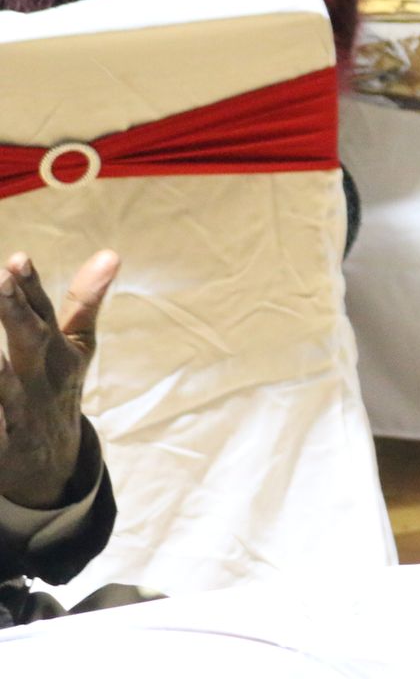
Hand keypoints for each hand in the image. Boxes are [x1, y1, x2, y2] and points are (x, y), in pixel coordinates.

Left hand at [0, 251, 117, 508]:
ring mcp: (23, 410)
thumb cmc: (56, 387)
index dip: (31, 285)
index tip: (17, 258)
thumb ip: (85, 302)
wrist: (49, 464)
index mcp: (59, 351)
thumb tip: (111, 253)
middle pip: (30, 339)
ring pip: (6, 388)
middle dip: (15, 311)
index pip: (45, 310)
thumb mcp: (76, 346)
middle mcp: (43, 376)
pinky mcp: (4, 441)